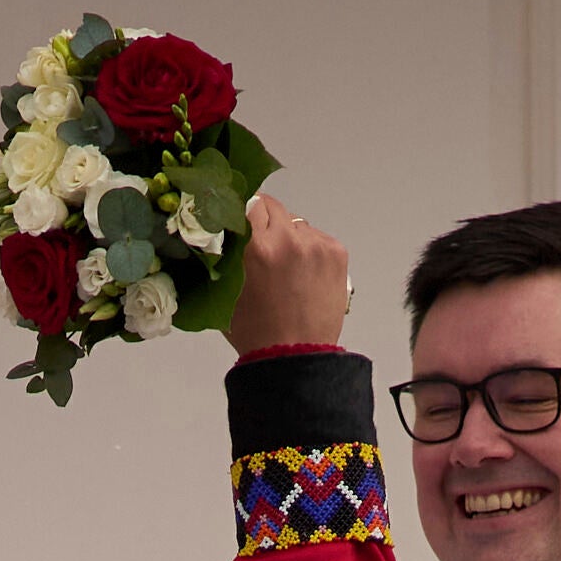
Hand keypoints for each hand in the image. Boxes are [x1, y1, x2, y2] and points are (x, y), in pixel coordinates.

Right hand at [239, 197, 350, 355]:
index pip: (247, 202)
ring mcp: (316, 245)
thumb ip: (225, 253)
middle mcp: (289, 239)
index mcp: (256, 247)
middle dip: (264, 221)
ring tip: (284, 268)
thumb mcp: (226, 289)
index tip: (239, 219)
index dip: (241, 210)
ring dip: (288, 236)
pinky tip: (302, 274)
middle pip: (272, 206)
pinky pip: (316, 237)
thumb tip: (223, 228)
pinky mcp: (336, 253)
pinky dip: (308, 249)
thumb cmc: (256, 331)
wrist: (295, 358)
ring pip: (295, 223)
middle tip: (261, 246)